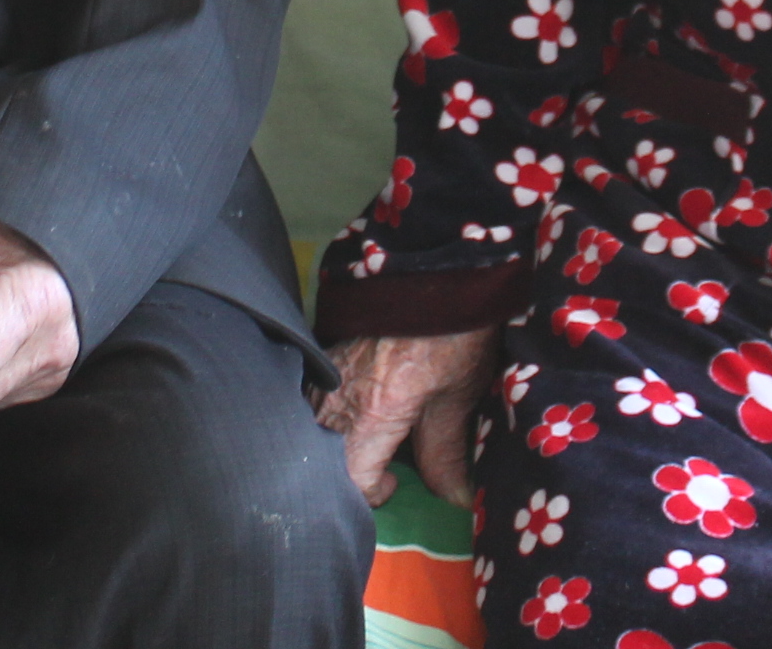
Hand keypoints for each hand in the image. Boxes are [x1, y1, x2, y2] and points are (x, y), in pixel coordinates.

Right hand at [312, 329, 500, 506]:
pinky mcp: (326, 355)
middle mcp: (337, 398)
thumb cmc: (451, 335)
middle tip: (383, 461)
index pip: (350, 480)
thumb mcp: (457, 398)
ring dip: (339, 445)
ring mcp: (326, 375)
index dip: (372, 493)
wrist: (433, 270)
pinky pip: (315, 400)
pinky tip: (360, 404)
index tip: (396, 479)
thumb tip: (454, 501)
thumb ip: (445, 454)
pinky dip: (331, 416)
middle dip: (350, 472)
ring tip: (373, 435)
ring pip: (315, 431)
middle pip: (324, 460)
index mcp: (372, 415)